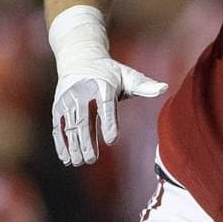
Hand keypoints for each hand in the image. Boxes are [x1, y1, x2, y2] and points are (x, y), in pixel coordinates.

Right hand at [49, 56, 167, 166]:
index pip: (105, 105)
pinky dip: (61, 143)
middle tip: (92, 159)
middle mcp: (81, 92)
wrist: (80, 59)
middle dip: (86, 140)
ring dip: (73, 145)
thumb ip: (144, 85)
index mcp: (102, 84)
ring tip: (79, 162)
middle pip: (83, 119)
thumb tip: (164, 88)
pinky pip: (58, 127)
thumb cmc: (109, 72)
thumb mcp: (127, 75)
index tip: (111, 140)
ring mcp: (67, 100)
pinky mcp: (58, 107)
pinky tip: (66, 158)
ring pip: (70, 125)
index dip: (108, 123)